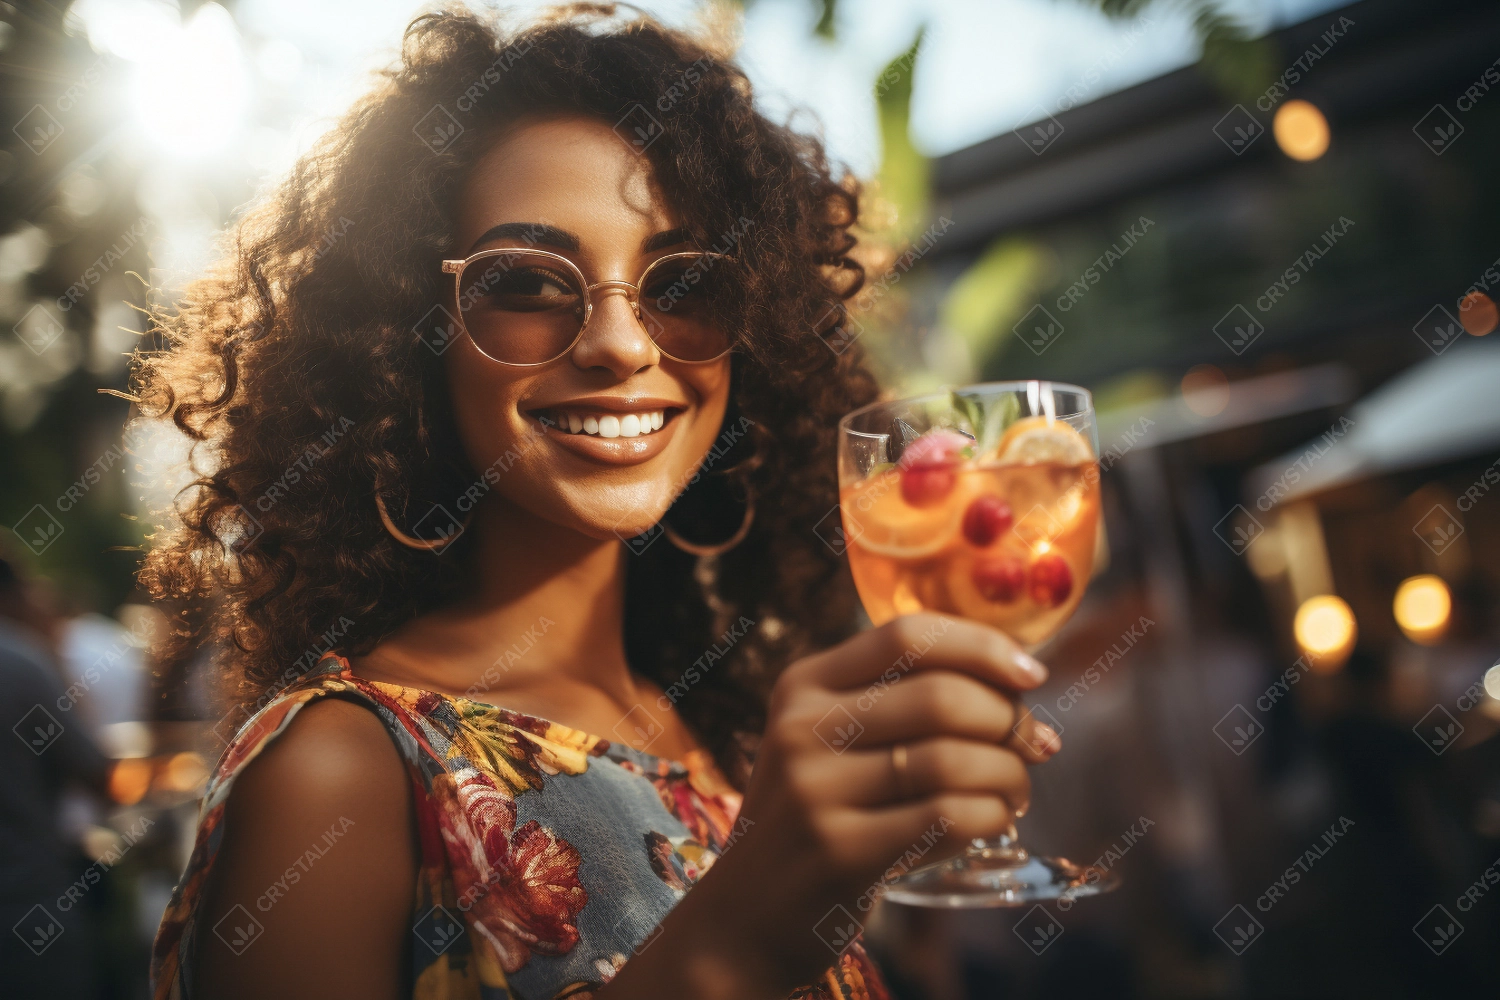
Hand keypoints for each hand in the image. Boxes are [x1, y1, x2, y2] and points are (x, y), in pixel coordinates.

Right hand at [633, 613, 1057, 995]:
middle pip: (940, 696)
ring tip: (1017, 790)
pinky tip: (991, 822)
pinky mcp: (838, 851)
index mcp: (804, 685)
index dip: (981, 646)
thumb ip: (898, 703)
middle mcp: (801, 728)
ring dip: (1008, 774)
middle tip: (1036, 746)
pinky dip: (989, 817)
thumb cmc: (816, 819)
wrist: (745, 916)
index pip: (906, 635)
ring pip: (951, 759)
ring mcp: (814, 791)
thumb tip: (1018, 684)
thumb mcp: (828, 744)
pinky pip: (947, 817)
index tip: (1031, 674)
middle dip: (1010, 719)